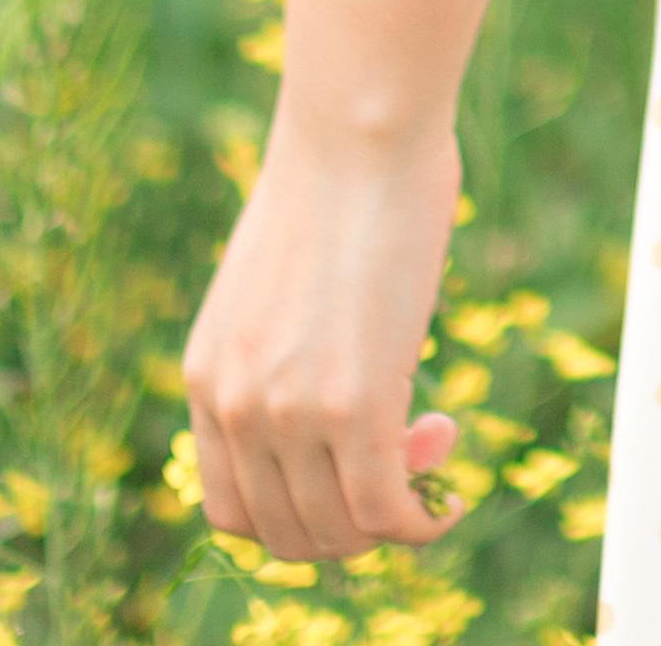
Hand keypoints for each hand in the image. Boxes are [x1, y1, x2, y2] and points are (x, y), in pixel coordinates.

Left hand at [182, 99, 465, 564]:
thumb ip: (281, 348)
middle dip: (351, 519)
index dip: (299, 510)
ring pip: (339, 532)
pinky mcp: (356, 406)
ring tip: (436, 446)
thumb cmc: (337, 177)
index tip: (351, 464)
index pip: (234, 510)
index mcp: (207, 376)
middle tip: (408, 449)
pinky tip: (453, 498)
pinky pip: (387, 511)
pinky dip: (424, 521)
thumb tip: (332, 379)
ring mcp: (290, 413)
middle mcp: (236, 407)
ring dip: (393, 515)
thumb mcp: (279, 281)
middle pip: (288, 534)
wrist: (359, 126)